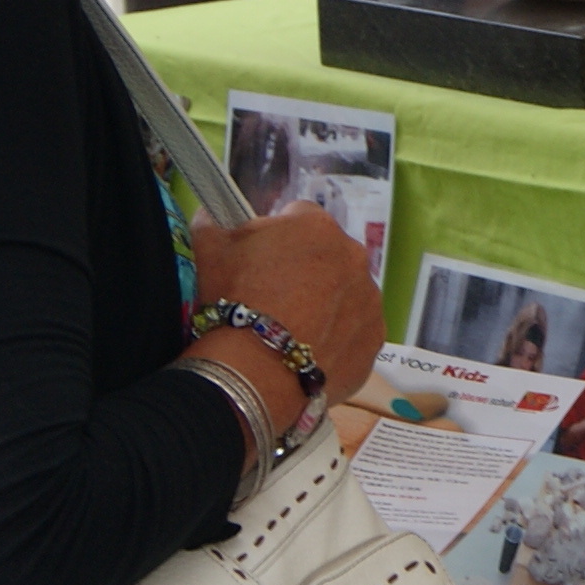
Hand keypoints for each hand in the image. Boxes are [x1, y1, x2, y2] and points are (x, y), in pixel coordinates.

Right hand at [188, 209, 385, 404]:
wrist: (257, 370)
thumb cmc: (234, 302)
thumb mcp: (211, 253)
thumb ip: (213, 225)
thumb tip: (209, 215)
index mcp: (317, 227)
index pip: (299, 217)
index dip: (278, 236)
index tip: (262, 258)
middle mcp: (353, 257)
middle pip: (328, 256)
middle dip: (306, 269)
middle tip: (275, 297)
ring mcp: (369, 299)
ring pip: (346, 294)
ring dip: (326, 304)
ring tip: (292, 329)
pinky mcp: (374, 339)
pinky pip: (355, 332)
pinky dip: (337, 338)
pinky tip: (309, 351)